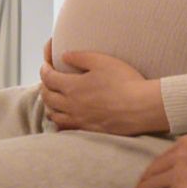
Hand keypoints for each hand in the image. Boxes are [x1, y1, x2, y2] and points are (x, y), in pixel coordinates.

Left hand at [40, 42, 168, 134]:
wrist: (142, 107)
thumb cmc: (124, 81)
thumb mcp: (102, 61)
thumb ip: (79, 57)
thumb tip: (63, 56)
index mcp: (72, 87)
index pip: (48, 78)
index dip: (44, 69)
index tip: (46, 64)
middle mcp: (71, 105)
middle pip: (47, 97)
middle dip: (44, 86)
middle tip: (48, 80)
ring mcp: (79, 120)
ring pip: (54, 115)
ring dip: (50, 104)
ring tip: (53, 99)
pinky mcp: (89, 130)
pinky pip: (66, 128)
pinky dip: (60, 121)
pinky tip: (65, 118)